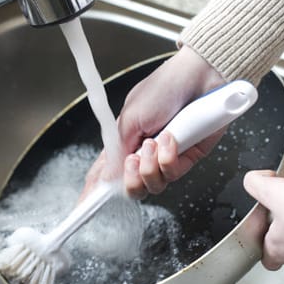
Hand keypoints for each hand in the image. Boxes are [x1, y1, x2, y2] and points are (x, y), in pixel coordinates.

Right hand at [82, 46, 225, 199]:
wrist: (199, 78)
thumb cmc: (164, 88)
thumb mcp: (130, 117)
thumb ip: (117, 150)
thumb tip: (107, 176)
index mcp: (125, 140)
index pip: (106, 171)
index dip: (95, 191)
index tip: (85, 205)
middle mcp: (144, 152)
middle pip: (131, 187)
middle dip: (131, 180)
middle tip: (133, 161)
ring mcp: (166, 157)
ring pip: (153, 185)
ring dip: (151, 166)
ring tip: (154, 143)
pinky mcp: (188, 158)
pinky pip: (174, 173)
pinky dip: (169, 157)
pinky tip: (171, 139)